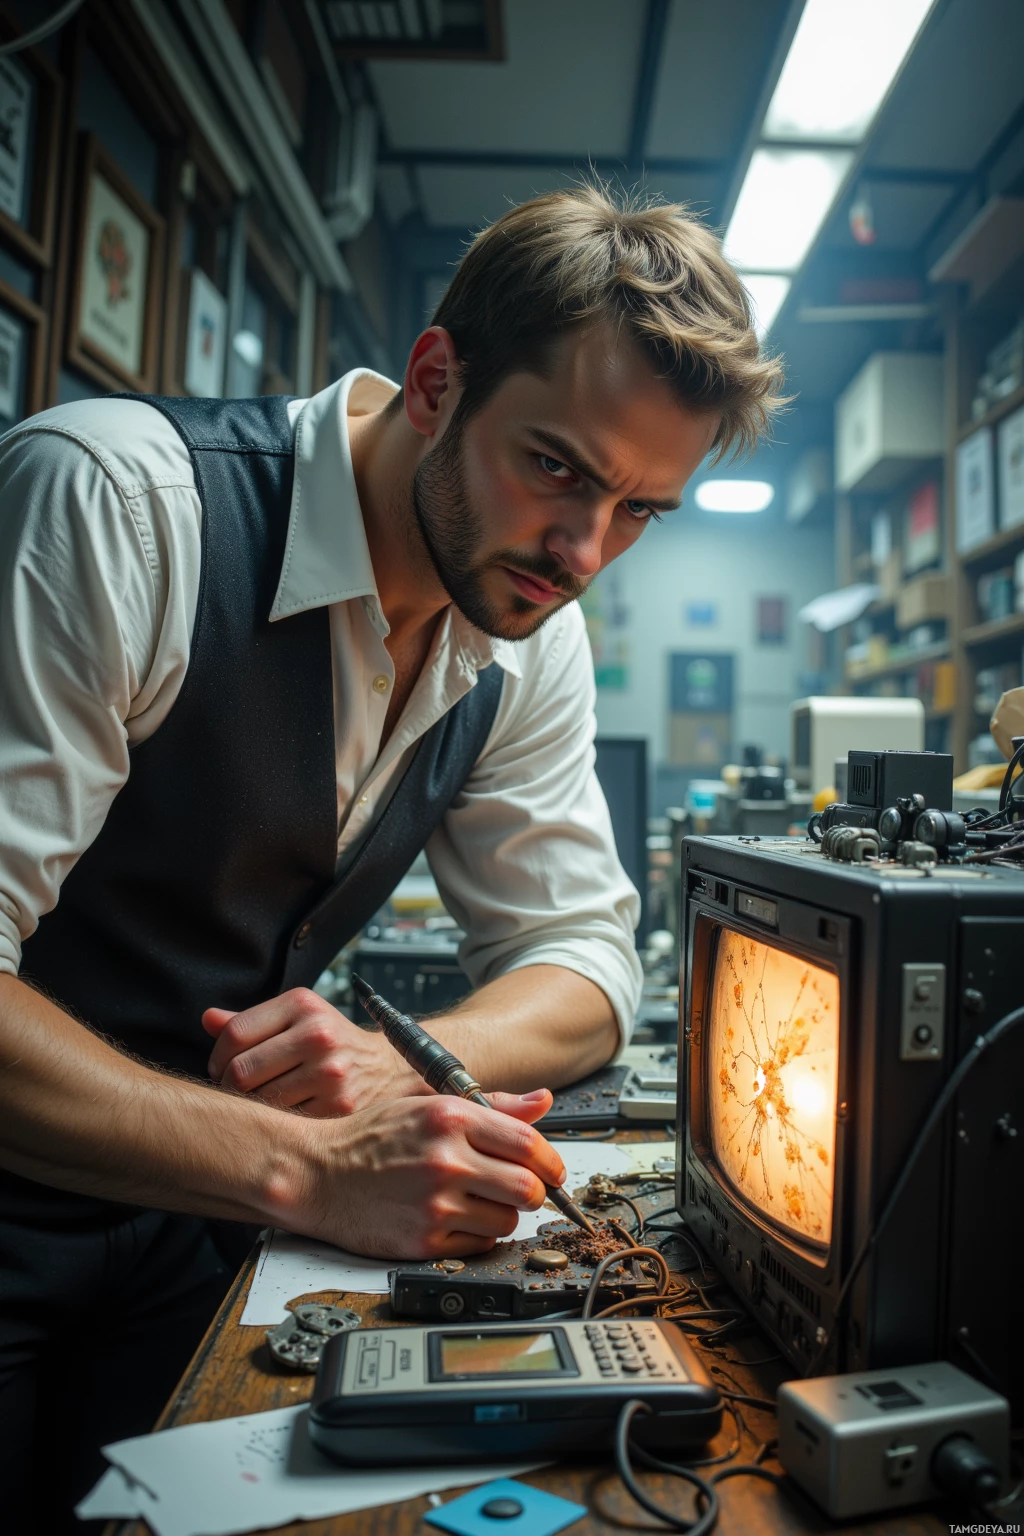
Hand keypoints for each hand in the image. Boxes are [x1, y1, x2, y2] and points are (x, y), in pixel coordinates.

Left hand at [202, 988, 422, 1115]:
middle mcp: (317, 1034)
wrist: (386, 1067)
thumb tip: (207, 1019)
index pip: (235, 1034)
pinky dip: (273, 1122)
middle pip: (241, 1070)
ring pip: (258, 1100)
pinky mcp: (337, 1105)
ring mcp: (330, 1071)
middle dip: (227, 1086)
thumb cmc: (329, 1041)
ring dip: (248, 1107)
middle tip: (233, 1091)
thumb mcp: (296, 1018)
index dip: (217, 1057)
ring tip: (255, 1103)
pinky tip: (278, 1115)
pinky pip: (283, 1121)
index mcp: (302, 1004)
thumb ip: (250, 1021)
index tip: (221, 1068)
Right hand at [301, 1088, 560, 1258]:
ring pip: (507, 1220)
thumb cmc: (371, 1138)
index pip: (528, 1142)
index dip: (550, 1160)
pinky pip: (480, 1245)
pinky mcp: (424, 1239)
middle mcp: (446, 1159)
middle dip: (533, 1192)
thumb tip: (542, 1101)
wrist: (318, 1173)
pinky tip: (456, 1218)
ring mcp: (435, 1202)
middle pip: (527, 1188)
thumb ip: (491, 1106)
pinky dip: (478, 1236)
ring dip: (503, 1215)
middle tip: (521, 1190)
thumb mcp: (429, 1104)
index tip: (552, 1170)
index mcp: (451, 1118)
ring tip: (478, 1202)